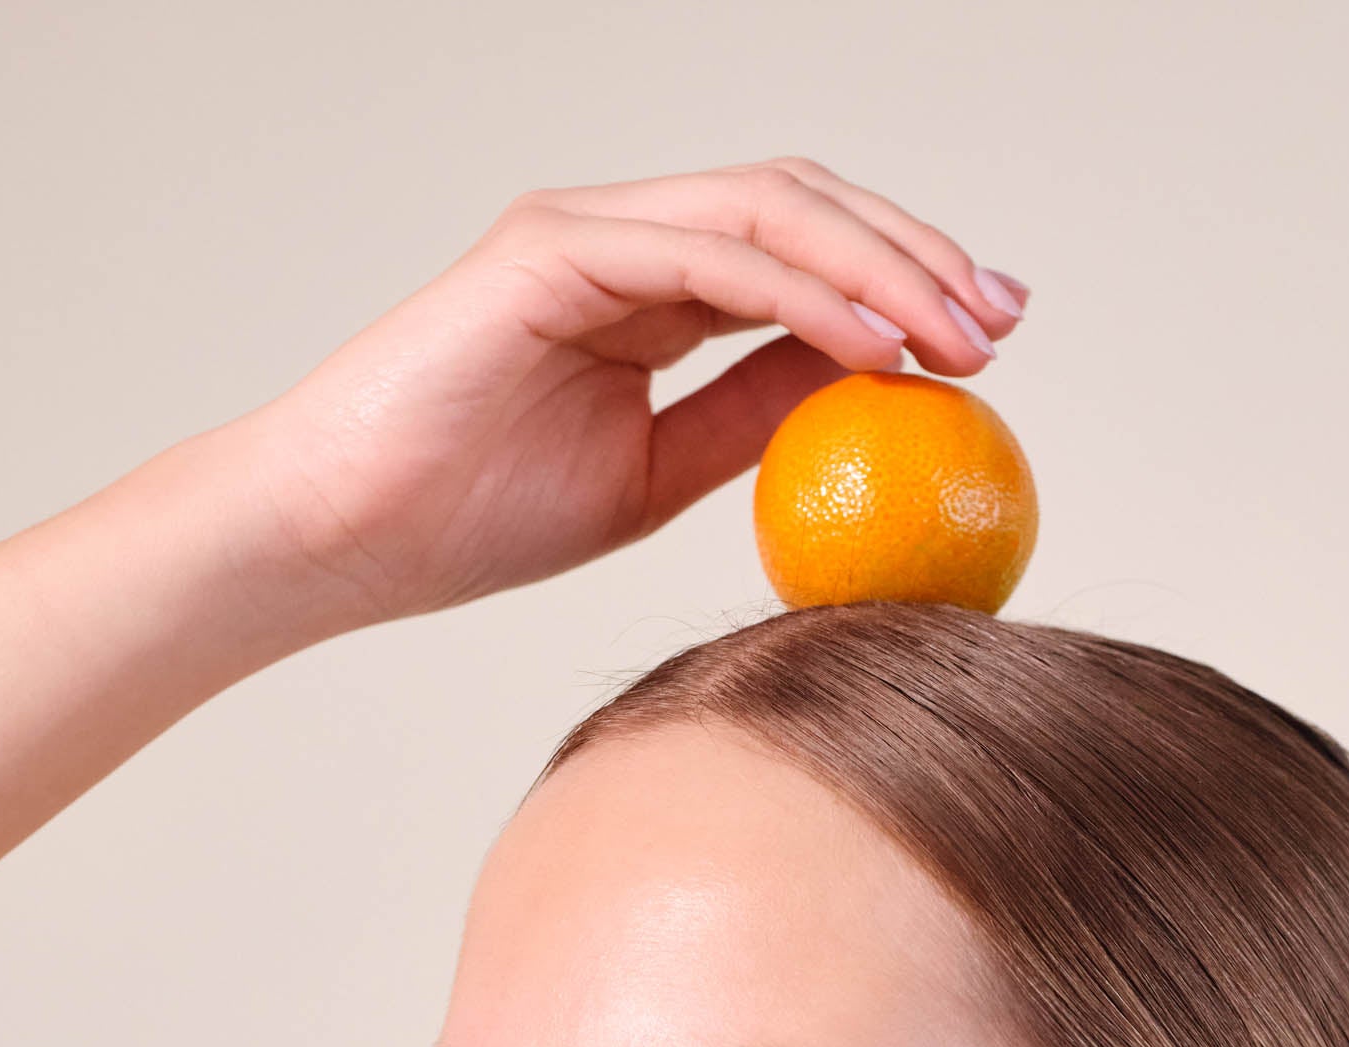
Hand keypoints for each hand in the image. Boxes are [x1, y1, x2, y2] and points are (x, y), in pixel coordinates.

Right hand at [232, 159, 1025, 631]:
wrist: (344, 537)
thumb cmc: (470, 517)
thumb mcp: (654, 479)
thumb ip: (747, 423)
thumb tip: (857, 401)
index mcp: (650, 288)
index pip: (803, 258)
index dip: (904, 287)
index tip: (987, 350)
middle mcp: (626, 238)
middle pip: (805, 208)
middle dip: (919, 255)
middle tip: (1004, 320)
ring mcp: (589, 231)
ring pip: (771, 211)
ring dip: (884, 267)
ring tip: (962, 335)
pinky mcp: (552, 249)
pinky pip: (709, 255)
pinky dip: (804, 293)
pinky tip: (874, 345)